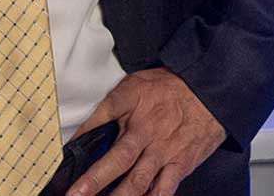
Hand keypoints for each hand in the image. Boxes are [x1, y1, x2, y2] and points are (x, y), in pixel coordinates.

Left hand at [66, 69, 225, 195]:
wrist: (210, 92)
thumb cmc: (169, 89)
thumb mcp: (134, 87)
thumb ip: (108, 108)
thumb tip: (82, 131)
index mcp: (134, 115)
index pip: (101, 127)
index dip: (81, 141)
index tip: (63, 160)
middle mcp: (149, 137)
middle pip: (118, 163)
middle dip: (94, 182)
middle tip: (76, 195)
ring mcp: (165, 154)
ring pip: (139, 182)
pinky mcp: (181, 166)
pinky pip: (164, 190)